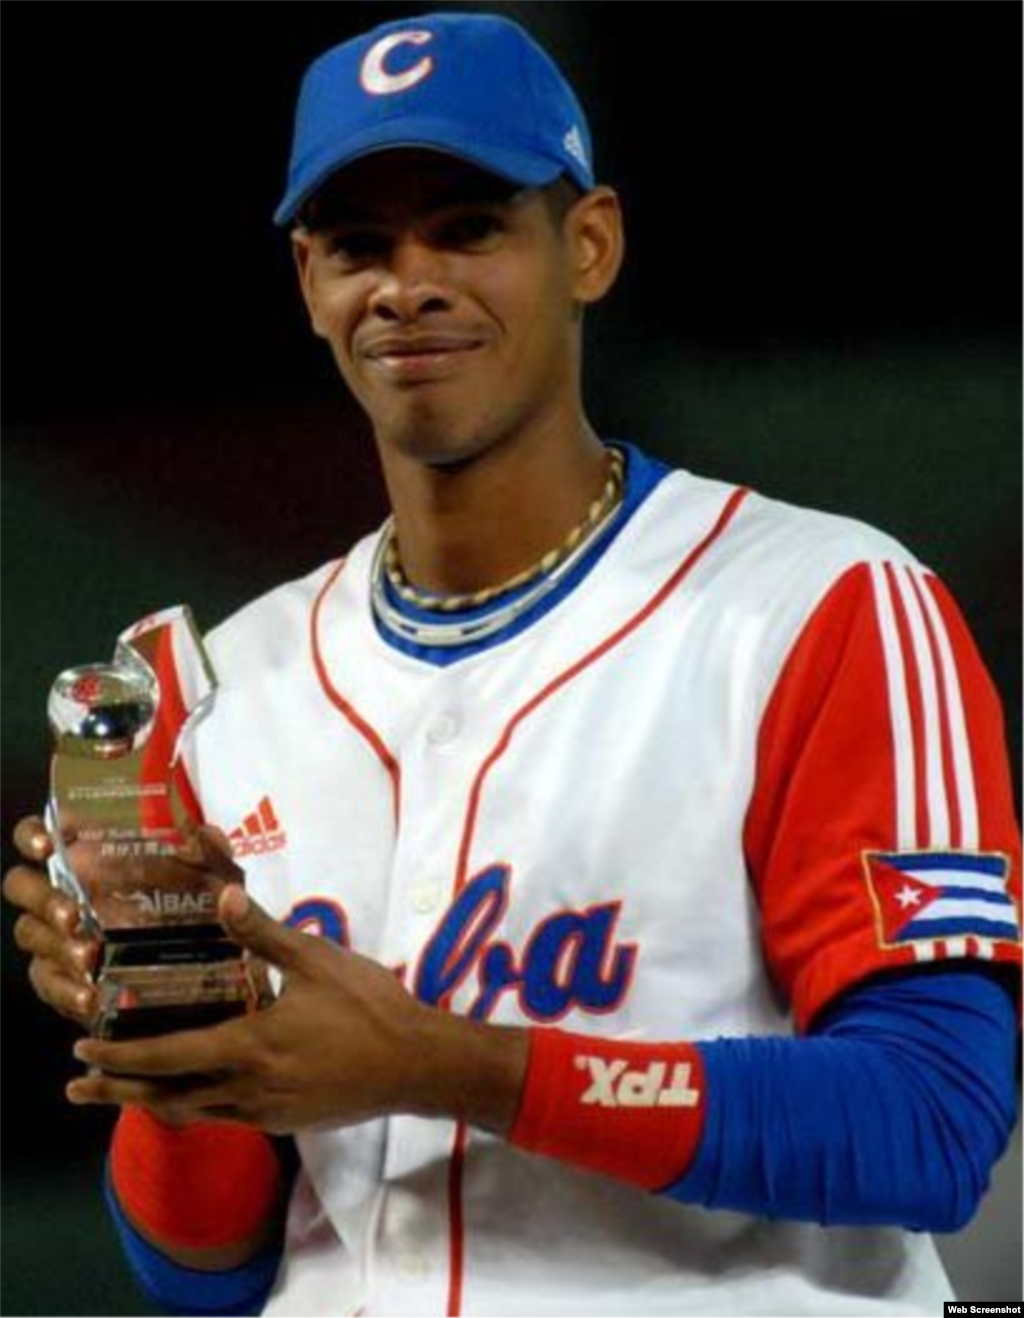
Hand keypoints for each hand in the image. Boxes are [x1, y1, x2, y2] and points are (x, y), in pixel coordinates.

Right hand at [4, 817, 243, 1028]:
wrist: (187, 979)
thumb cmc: (184, 916)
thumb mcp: (202, 884)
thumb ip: (206, 857)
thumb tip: (210, 835)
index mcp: (86, 860)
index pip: (42, 835)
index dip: (33, 834)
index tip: (46, 844)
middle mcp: (62, 893)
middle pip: (22, 884)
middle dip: (41, 896)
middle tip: (72, 913)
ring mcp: (55, 937)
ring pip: (29, 932)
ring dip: (54, 943)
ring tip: (87, 955)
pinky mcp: (58, 978)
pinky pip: (45, 981)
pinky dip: (65, 989)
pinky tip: (88, 995)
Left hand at [69, 885, 528, 1134]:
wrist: (417, 1064)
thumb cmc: (368, 1007)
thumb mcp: (316, 960)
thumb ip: (264, 931)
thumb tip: (223, 891)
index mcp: (248, 1048)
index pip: (167, 1057)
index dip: (120, 1058)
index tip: (82, 1053)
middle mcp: (247, 1089)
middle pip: (167, 1099)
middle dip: (117, 1093)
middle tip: (77, 1088)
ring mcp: (266, 1111)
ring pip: (194, 1114)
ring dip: (154, 1103)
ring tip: (125, 1095)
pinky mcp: (286, 1120)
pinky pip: (226, 1117)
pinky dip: (195, 1107)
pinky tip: (197, 1094)